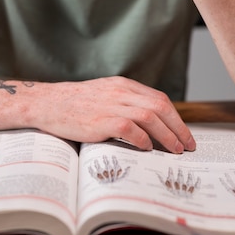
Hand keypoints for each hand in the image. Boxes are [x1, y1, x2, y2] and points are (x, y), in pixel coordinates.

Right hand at [30, 76, 195, 152]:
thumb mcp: (104, 94)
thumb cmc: (75, 103)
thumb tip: (151, 122)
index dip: (176, 117)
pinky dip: (143, 139)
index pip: (159, 99)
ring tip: (174, 150)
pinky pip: (130, 128)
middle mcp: (120, 92)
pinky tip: (147, 148)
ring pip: (150, 116)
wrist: (47, 103)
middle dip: (178, 128)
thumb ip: (125, 102)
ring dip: (167, 135)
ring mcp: (111, 104)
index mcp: (123, 85)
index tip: (185, 133)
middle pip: (160, 106)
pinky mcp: (100, 120)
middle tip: (187, 145)